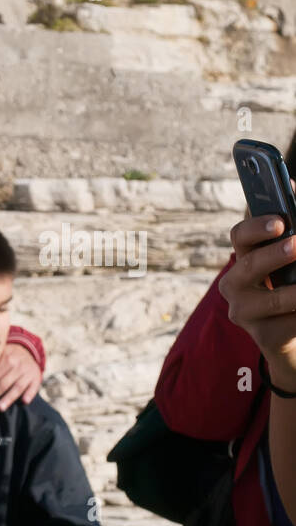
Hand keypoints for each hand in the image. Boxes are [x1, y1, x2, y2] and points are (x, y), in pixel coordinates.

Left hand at [0, 341, 41, 411]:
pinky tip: (24, 402)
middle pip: (1, 384)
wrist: (28, 352)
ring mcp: (28, 372)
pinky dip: (29, 394)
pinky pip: (34, 387)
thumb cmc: (7, 357)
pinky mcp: (36, 378)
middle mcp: (16, 365)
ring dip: (8, 398)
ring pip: (17, 387)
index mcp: (5, 359)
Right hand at [222, 204, 295, 391]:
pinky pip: (292, 323)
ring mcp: (244, 313)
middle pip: (250, 265)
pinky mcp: (263, 337)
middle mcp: (235, 285)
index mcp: (245, 259)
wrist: (295, 336)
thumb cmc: (294, 286)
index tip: (280, 223)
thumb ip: (292, 226)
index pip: (240, 237)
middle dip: (275, 255)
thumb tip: (294, 188)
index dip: (256, 227)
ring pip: (277, 298)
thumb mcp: (292, 258)